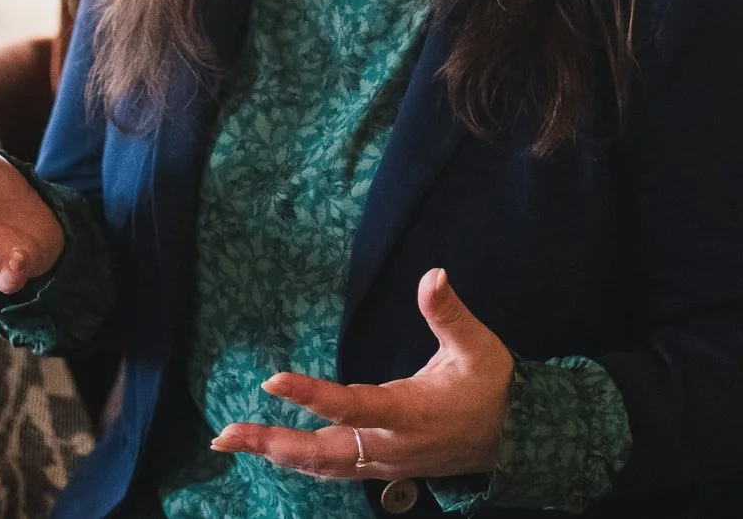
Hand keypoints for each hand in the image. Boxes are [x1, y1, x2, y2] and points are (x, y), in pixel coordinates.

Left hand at [210, 268, 513, 480]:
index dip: (312, 396)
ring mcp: (385, 463)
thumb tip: (432, 274)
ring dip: (275, 453)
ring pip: (322, 466)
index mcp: (410, 413)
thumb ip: (449, 313)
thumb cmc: (493, 388)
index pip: (353, 406)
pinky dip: (298, 462)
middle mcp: (390, 446)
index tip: (272, 380)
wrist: (516, 439)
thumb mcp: (477, 346)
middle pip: (322, 452)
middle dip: (272, 443)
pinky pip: (334, 469)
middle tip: (226, 433)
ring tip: (230, 441)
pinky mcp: (383, 469)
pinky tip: (271, 452)